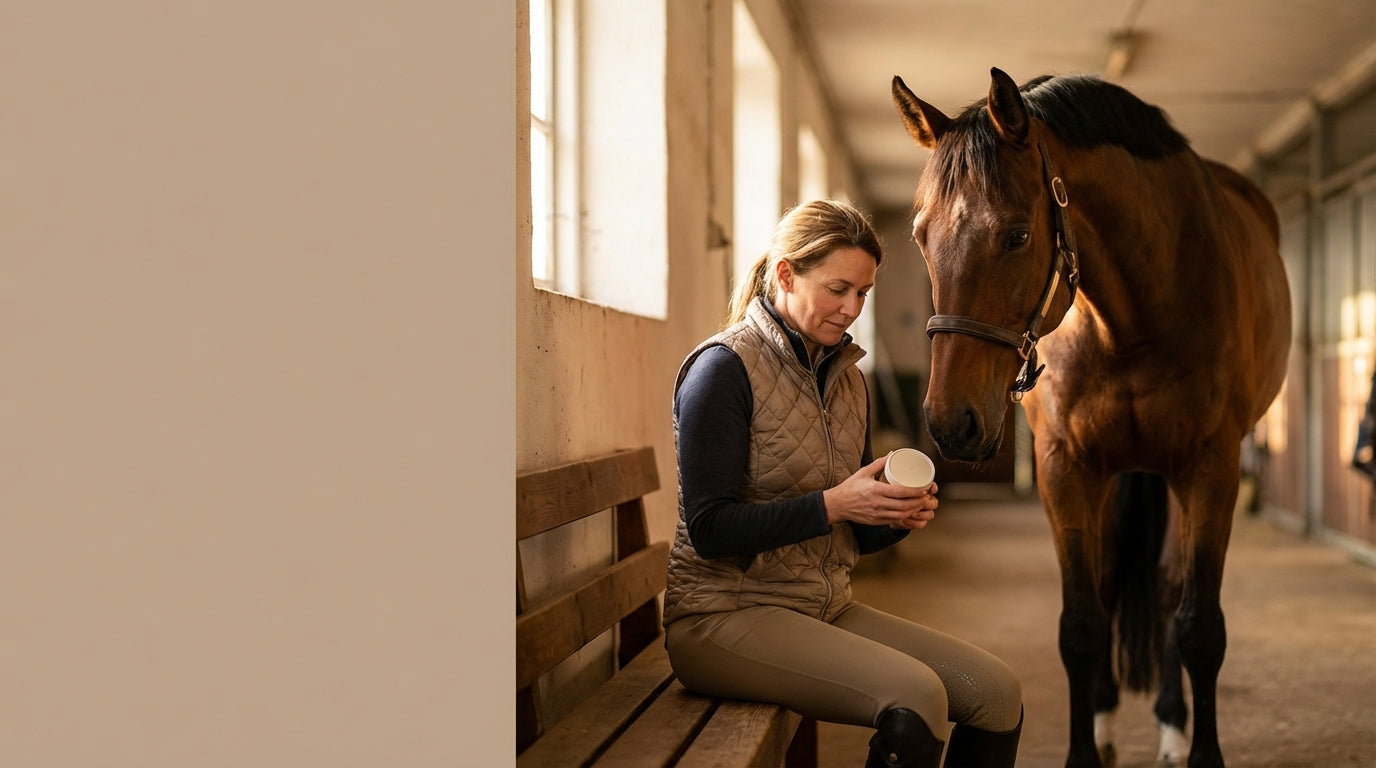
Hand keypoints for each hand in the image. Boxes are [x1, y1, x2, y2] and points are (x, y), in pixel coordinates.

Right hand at [821, 455, 938, 529]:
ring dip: (913, 510)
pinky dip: (904, 516)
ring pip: (901, 515)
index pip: (901, 493)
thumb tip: (893, 454)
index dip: (915, 492)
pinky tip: (909, 511)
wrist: (838, 504)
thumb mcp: (864, 472)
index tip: (923, 489)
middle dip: (918, 502)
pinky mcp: (876, 521)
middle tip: (926, 497)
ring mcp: (877, 514)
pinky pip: (894, 520)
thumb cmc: (850, 487)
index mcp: (876, 490)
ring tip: (920, 504)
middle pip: (904, 505)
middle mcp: (878, 503)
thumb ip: (879, 463)